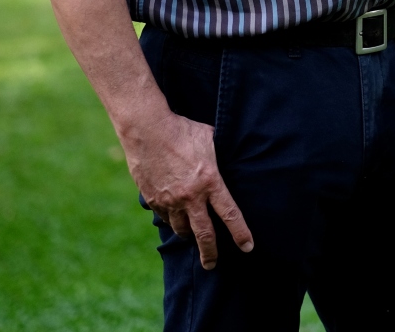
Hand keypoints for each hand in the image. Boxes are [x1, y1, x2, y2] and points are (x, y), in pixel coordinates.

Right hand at [123, 110, 253, 269]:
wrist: (146, 129)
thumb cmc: (182, 129)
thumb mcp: (209, 138)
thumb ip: (219, 153)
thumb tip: (229, 154)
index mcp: (210, 181)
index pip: (229, 214)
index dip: (240, 233)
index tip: (248, 247)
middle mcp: (190, 196)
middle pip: (204, 233)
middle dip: (210, 253)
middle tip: (212, 265)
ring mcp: (170, 200)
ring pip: (181, 229)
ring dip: (189, 235)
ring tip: (193, 239)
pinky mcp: (153, 199)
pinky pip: (165, 217)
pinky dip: (171, 220)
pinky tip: (175, 219)